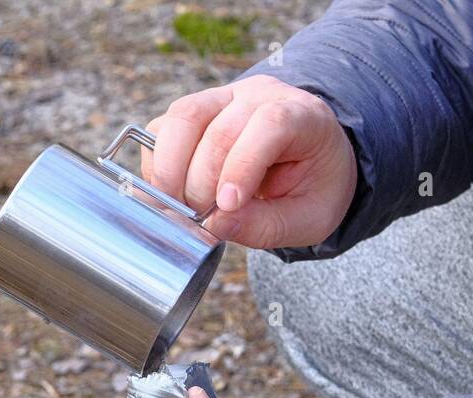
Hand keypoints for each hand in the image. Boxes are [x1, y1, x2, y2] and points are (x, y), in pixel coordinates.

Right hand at [141, 74, 356, 248]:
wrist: (308, 159)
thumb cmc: (314, 187)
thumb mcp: (309, 218)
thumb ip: (267, 225)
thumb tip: (215, 224)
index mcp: (303, 116)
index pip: (270, 125)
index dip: (242, 164)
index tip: (226, 205)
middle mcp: (259, 97)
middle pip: (218, 127)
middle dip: (200, 182)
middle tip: (201, 219)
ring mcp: (223, 97)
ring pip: (182, 118)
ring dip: (170, 169)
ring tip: (178, 208)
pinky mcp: (194, 111)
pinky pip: (164, 128)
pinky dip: (158, 164)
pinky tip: (171, 193)